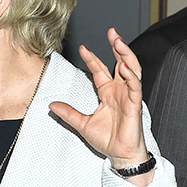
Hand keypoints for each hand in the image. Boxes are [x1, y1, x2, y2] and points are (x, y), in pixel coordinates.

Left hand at [48, 29, 152, 184]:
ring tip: (119, 42)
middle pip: (121, 63)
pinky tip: (124, 67)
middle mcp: (119, 91)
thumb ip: (68, 113)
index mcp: (108, 93)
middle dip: (117, 47)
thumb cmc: (108, 139)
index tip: (83, 48)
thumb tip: (51, 105)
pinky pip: (135, 88)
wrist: (120, 154)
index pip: (100, 70)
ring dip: (125, 55)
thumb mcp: (82, 124)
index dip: (92, 58)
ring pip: (131, 70)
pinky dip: (130, 77)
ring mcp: (129, 97)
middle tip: (112, 32)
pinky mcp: (135, 105)